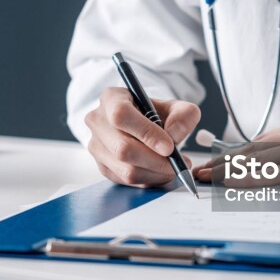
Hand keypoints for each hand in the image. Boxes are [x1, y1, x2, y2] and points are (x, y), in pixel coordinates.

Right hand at [84, 86, 199, 186]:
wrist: (142, 125)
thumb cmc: (155, 113)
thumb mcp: (174, 107)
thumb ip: (183, 115)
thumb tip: (174, 135)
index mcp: (110, 98)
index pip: (121, 115)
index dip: (146, 133)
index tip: (169, 147)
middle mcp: (97, 121)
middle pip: (123, 149)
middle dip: (156, 161)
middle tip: (179, 163)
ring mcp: (96, 146)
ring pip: (125, 170)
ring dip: (155, 174)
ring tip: (174, 167)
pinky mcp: (102, 167)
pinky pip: (127, 181)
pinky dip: (149, 180)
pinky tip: (161, 172)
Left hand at [193, 114, 279, 187]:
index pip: (264, 141)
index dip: (237, 155)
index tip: (214, 165)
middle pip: (256, 147)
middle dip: (225, 161)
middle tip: (199, 173)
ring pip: (262, 157)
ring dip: (231, 170)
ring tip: (207, 180)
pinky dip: (255, 177)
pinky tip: (239, 184)